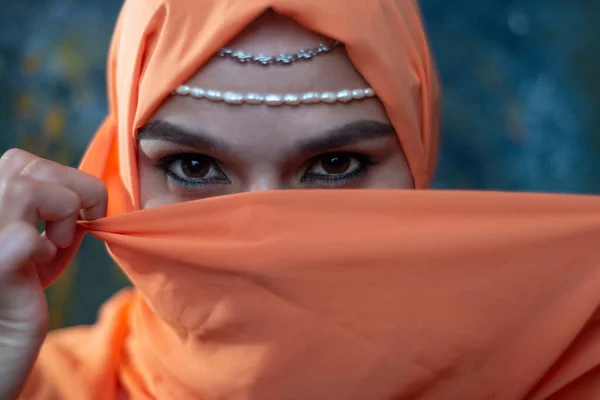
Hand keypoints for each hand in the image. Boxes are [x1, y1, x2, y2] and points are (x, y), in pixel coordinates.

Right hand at [0, 149, 106, 398]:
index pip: (20, 161)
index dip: (63, 179)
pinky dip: (44, 246)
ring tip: (56, 245)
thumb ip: (56, 212)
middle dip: (71, 189)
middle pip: (23, 164)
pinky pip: (24, 239)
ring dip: (61, 212)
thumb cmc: (18, 294)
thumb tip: (88, 191)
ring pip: (25, 189)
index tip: (81, 214)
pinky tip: (38, 265)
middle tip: (77, 227)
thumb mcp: (40, 243)